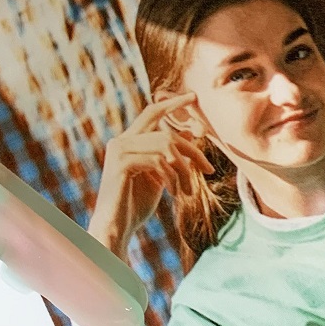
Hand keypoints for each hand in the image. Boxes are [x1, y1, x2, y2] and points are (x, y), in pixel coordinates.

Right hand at [89, 92, 213, 256]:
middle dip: (192, 151)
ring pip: (165, 146)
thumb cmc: (135, 205)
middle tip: (209, 170)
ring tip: (188, 191)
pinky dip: (172, 178)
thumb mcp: (159, 176)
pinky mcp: (121, 164)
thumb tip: (190, 133)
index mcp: (127, 141)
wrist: (116, 227)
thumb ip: (169, 156)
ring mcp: (118, 151)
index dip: (172, 103)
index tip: (193, 97)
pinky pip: (158, 161)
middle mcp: (120, 141)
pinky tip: (174, 194)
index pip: (151, 113)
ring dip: (184, 170)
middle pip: (166, 133)